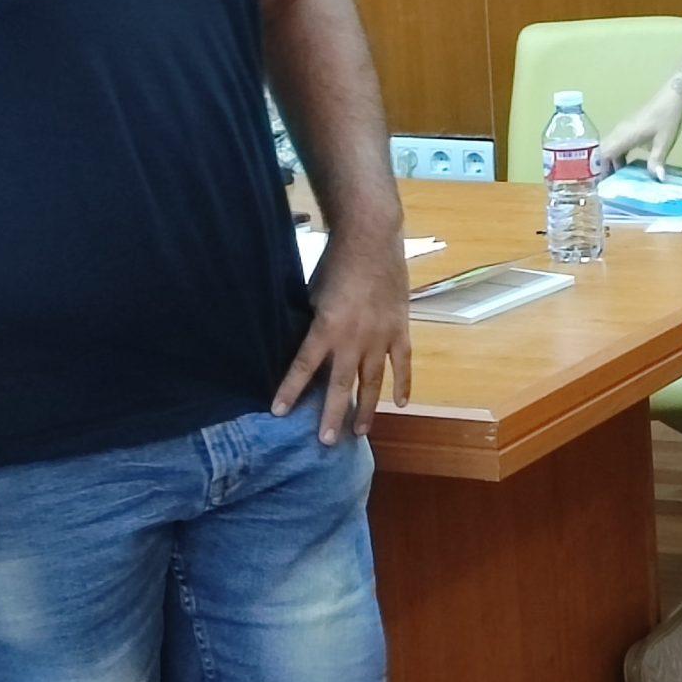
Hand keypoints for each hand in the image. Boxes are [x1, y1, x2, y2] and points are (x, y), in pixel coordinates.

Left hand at [272, 223, 412, 443]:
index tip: (279, 413)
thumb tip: (305, 346)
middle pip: (341, 385)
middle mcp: (353, 339)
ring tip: (359, 432)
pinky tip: (401, 403)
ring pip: (373, 381)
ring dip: (366, 408)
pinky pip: (403, 363)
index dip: (290, 391)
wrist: (371, 239)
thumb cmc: (335, 262)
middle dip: (332, 414)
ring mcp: (380, 337)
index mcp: (326, 328)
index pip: (303, 367)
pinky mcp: (400, 329)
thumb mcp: (312, 293)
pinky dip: (403, 383)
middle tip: (326, 442)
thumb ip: (312, 323)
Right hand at [601, 85, 681, 179]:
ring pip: (610, 147)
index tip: (604, 184)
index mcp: (624, 136)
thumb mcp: (664, 142)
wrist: (671, 98)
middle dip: (605, 168)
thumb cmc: (667, 119)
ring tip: (619, 179)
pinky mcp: (629, 127)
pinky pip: (617, 144)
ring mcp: (623, 128)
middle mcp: (619, 132)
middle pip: (603, 152)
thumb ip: (657, 161)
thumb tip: (657, 179)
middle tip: (611, 185)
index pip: (604, 154)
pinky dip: (619, 155)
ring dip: (612, 162)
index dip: (602, 169)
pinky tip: (629, 165)